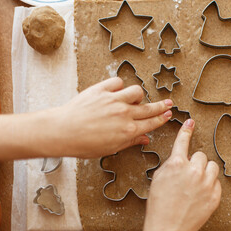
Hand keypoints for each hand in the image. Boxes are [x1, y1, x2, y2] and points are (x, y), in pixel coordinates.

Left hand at [43, 77, 172, 157]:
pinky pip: (118, 82)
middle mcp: (124, 113)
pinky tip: (116, 91)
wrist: (62, 131)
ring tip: (133, 99)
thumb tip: (145, 139)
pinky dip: (119, 85)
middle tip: (168, 103)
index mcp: (128, 130)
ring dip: (136, 96)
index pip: (151, 123)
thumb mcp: (110, 148)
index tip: (168, 114)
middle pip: (149, 108)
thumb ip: (130, 142)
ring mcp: (114, 100)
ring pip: (135, 92)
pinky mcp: (102, 89)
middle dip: (161, 106)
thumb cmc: (83, 144)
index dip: (161, 118)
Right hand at [143, 119, 221, 230]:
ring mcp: (206, 183)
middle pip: (200, 155)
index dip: (186, 130)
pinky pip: (217, 182)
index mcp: (177, 164)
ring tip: (196, 183)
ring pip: (212, 166)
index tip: (191, 122)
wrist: (167, 228)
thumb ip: (171, 164)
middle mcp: (193, 171)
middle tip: (188, 175)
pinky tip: (200, 193)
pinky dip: (210, 185)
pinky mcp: (214, 195)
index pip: (183, 141)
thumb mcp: (159, 178)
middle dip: (194, 163)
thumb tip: (180, 158)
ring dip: (205, 171)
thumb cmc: (160, 206)